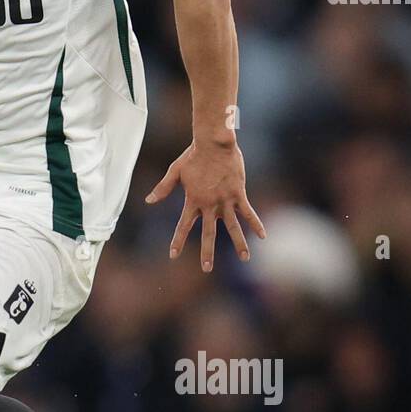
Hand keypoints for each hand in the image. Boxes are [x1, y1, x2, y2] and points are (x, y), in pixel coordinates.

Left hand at [146, 140, 264, 271]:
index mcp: (193, 200)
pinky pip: (248, 212)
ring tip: (245, 259)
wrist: (213, 143)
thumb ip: (163, 188)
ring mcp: (225, 200)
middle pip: (209, 233)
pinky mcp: (238, 193)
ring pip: (233, 227)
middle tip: (207, 268)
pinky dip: (255, 223)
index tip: (173, 255)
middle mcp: (209, 204)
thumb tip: (148, 201)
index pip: (183, 225)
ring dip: (239, 244)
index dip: (178, 240)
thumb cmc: (193, 155)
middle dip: (207, 252)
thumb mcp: (175, 171)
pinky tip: (262, 236)